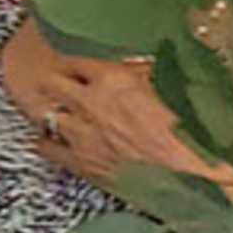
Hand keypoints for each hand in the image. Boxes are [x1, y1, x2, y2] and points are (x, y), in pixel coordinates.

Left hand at [0, 27, 209, 197]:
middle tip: (59, 82)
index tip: (73, 62)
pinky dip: (45, 142)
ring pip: (47, 114)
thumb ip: (143, 72)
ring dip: (52, 111)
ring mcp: (82, 133)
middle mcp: (91, 103)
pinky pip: (47, 147)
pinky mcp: (81, 162)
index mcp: (113, 79)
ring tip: (56, 109)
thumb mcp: (168, 88)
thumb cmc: (185, 132)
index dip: (73, 60)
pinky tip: (48, 138)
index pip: (75, 58)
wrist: (187, 174)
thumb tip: (135, 61)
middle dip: (54, 82)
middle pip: (52, 83)